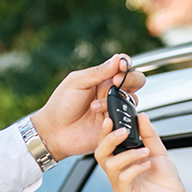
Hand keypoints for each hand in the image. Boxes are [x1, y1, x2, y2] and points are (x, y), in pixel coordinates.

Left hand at [31, 54, 145, 160]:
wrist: (54, 132)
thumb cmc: (61, 105)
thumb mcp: (77, 82)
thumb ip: (98, 72)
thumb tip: (118, 58)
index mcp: (103, 79)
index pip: (123, 66)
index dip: (126, 64)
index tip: (120, 67)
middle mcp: (112, 93)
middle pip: (136, 81)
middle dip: (131, 79)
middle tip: (116, 82)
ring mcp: (115, 110)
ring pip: (131, 101)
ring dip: (114, 102)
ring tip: (94, 108)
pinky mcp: (116, 127)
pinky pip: (126, 121)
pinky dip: (116, 119)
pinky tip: (101, 121)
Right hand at [95, 113, 191, 191]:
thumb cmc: (166, 180)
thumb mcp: (158, 152)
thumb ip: (149, 135)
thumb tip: (141, 116)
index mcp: (122, 162)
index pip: (106, 145)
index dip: (105, 132)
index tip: (110, 119)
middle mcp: (117, 174)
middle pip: (100, 154)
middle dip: (110, 140)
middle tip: (123, 132)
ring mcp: (119, 187)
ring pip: (111, 166)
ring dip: (128, 155)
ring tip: (145, 151)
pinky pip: (123, 180)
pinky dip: (135, 169)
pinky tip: (147, 165)